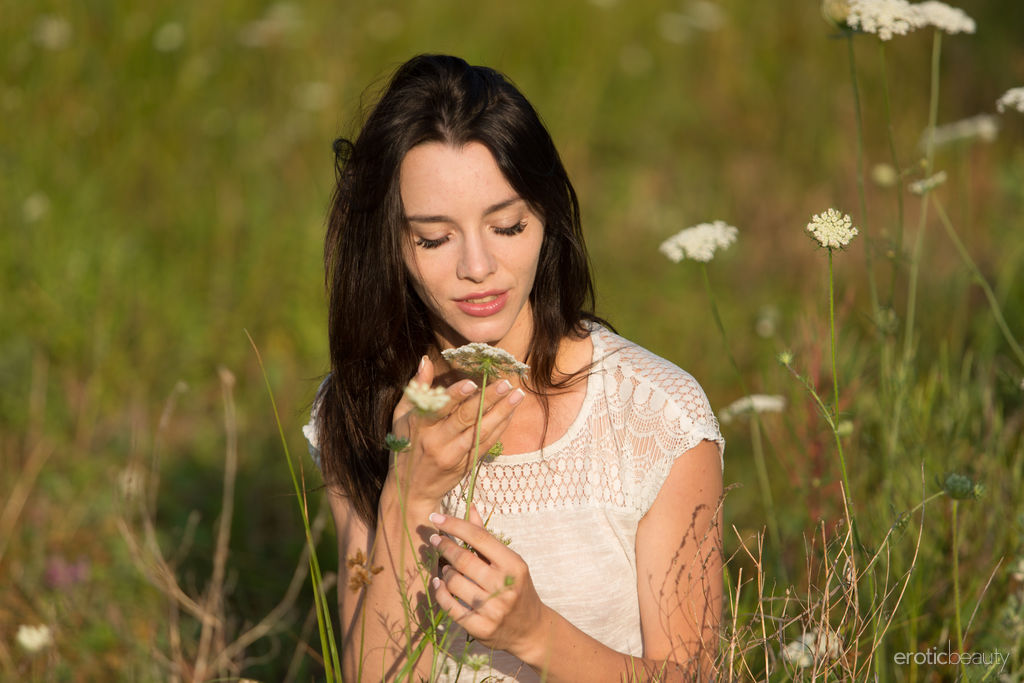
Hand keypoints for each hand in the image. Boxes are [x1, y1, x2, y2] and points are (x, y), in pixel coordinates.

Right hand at [389, 356, 524, 504]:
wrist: (411, 490)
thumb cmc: (405, 447)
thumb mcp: (401, 417)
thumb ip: (417, 389)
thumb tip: (426, 361)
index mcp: (419, 427)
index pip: (439, 408)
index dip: (455, 395)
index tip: (472, 383)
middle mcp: (436, 442)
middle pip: (465, 418)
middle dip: (488, 399)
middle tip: (505, 384)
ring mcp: (452, 456)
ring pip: (480, 432)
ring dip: (501, 413)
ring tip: (517, 396)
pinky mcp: (466, 466)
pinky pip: (486, 444)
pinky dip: (500, 428)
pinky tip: (510, 413)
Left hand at [428, 506, 546, 658]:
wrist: (530, 629)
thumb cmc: (517, 588)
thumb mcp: (509, 561)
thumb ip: (486, 537)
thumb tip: (470, 508)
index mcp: (513, 565)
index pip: (480, 538)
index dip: (455, 525)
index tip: (437, 518)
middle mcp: (504, 587)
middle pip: (463, 560)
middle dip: (445, 546)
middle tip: (435, 540)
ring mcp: (493, 609)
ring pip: (454, 582)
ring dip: (444, 571)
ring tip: (446, 568)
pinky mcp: (481, 628)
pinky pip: (450, 606)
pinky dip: (440, 592)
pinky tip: (439, 584)